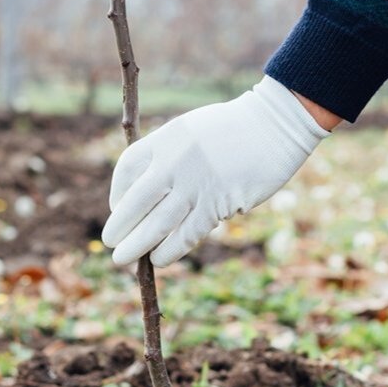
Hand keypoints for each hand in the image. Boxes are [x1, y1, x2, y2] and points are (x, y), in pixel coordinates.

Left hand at [102, 76, 328, 266]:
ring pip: (158, 223)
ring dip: (137, 246)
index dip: (117, 193)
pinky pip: (187, 234)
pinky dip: (170, 250)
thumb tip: (151, 194)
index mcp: (166, 138)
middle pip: (137, 202)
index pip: (127, 169)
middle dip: (120, 227)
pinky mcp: (220, 203)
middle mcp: (176, 161)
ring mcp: (197, 183)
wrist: (275, 126)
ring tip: (123, 260)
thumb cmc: (234, 129)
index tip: (117, 208)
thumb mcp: (191, 130)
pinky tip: (158, 260)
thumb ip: (170, 156)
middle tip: (112, 246)